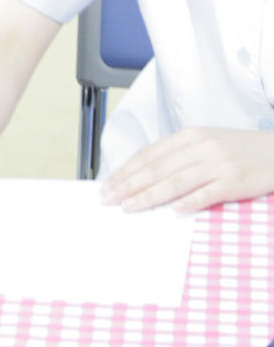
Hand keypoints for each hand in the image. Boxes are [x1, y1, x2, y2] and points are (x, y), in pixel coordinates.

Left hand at [100, 127, 273, 212]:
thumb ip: (178, 155)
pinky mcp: (235, 181)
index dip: (126, 170)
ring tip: (129, 207)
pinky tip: (172, 211)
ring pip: (175, 182)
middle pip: (157, 168)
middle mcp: (200, 147)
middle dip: (129, 184)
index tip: (108, 184)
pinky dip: (188, 202)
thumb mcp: (205, 143)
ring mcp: (218, 164)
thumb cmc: (238, 149)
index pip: (149, 154)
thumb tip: (145, 174)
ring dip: (149, 196)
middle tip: (108, 198)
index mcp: (189, 135)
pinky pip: (207, 193)